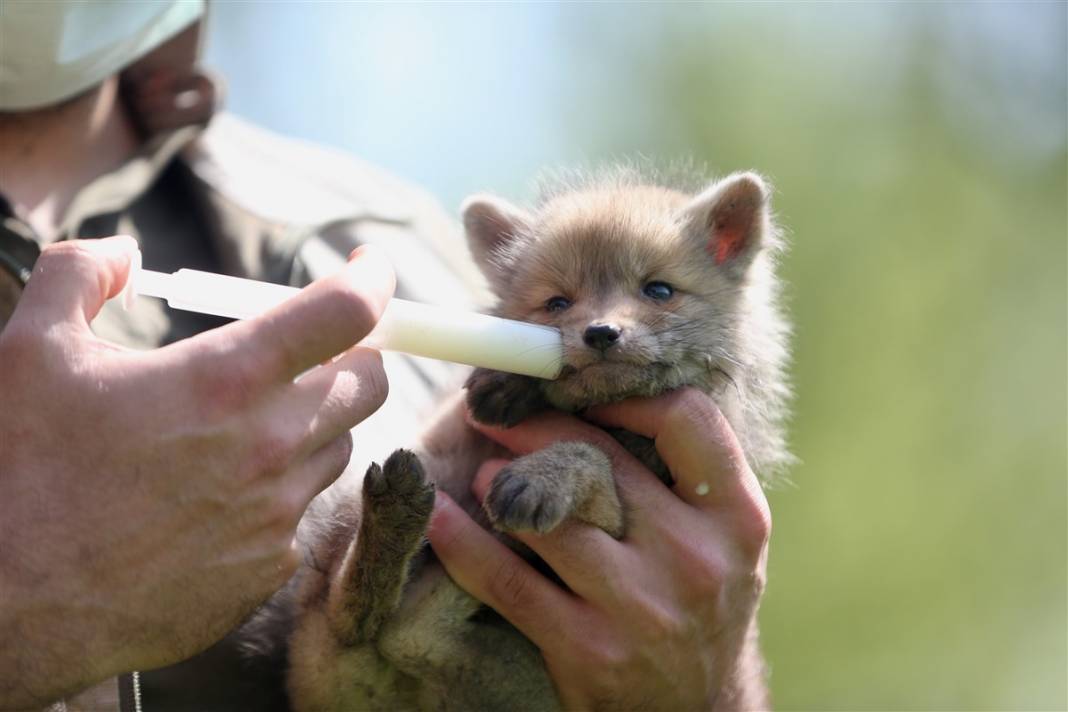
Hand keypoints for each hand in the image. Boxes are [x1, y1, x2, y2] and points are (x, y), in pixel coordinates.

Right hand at [0, 236, 393, 707]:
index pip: (347, 312)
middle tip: (314, 353)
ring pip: (337, 449)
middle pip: (369, 385)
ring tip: (243, 429)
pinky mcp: (266, 570)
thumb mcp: (31, 348)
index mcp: (224, 379)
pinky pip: (298, 514)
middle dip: (354, 357)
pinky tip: (215, 498)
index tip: (369, 267)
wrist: (3, 604)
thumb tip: (124, 254)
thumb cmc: (16, 469)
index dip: (371, 279)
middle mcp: (269, 446)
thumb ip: (81, 275)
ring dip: (312, 426)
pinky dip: (276, 493)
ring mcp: (274, 514)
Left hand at [428, 389, 771, 710]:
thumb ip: (680, 476)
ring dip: (502, 483)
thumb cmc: (698, 601)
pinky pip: (509, 580)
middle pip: (602, 459)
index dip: (623, 394)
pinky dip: (465, 542)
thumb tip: (594, 397)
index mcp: (738, 518)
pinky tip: (441, 517)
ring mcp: (642, 607)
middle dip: (536, 427)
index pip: (686, 420)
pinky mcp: (588, 649)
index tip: (580, 394)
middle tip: (498, 413)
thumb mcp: (719, 539)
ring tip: (484, 475)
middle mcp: (696, 559)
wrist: (693, 710)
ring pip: (550, 515)